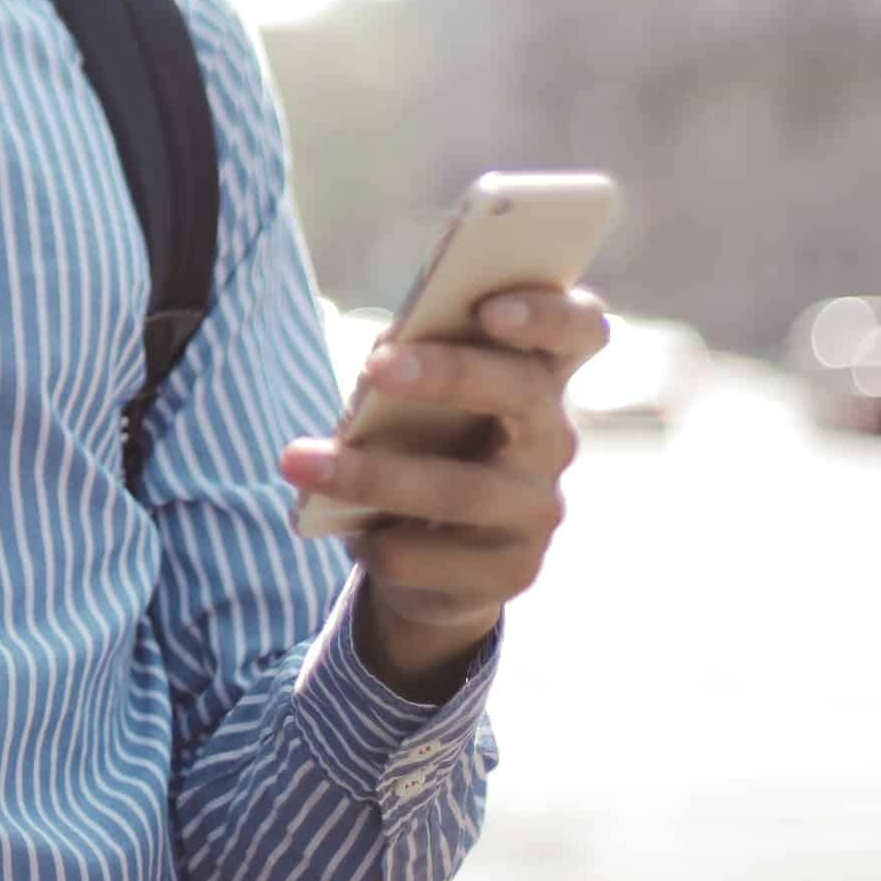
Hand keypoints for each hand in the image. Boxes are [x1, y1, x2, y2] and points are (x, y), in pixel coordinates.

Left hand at [278, 288, 607, 697]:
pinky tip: (350, 535)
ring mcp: (538, 511)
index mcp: (538, 375)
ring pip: (463, 490)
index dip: (548, 313)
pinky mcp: (512, 573)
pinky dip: (385, 543)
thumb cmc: (422, 443)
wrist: (434, 557)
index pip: (579, 330)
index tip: (489, 307)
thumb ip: (410, 359)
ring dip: (375, 475)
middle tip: (374, 366)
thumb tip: (384, 357)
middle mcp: (552, 440)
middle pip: (524, 393)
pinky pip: (440, 558)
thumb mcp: (417, 396)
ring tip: (301, 460)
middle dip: (450, 375)